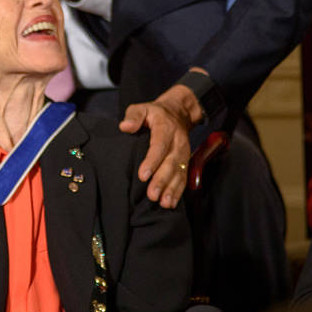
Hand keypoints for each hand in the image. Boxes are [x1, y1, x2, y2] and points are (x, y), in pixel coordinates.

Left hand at [119, 83, 200, 207]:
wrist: (178, 112)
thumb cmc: (155, 113)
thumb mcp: (142, 107)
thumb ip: (134, 115)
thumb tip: (125, 126)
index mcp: (165, 127)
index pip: (159, 145)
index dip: (152, 160)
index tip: (143, 175)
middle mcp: (177, 141)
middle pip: (171, 162)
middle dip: (162, 180)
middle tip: (152, 195)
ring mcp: (183, 152)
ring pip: (179, 172)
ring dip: (172, 189)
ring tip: (163, 203)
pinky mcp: (185, 161)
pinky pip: (183, 177)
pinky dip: (178, 191)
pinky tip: (171, 203)